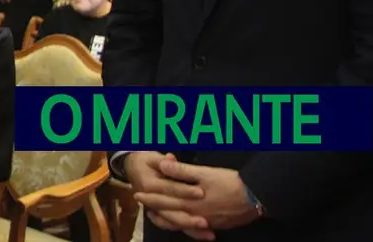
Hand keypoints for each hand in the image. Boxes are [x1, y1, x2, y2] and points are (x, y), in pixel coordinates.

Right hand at [125, 152, 211, 238]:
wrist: (132, 168)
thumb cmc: (145, 162)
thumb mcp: (153, 157)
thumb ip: (163, 159)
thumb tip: (171, 157)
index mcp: (149, 185)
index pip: (169, 189)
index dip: (185, 191)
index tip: (201, 193)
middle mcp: (150, 201)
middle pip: (170, 212)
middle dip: (188, 217)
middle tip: (206, 221)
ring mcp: (154, 209)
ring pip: (172, 222)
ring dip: (189, 228)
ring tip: (207, 231)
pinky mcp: (160, 214)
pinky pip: (173, 226)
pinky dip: (187, 231)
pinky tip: (202, 234)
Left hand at [136, 159, 262, 233]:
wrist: (257, 198)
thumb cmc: (230, 183)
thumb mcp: (205, 173)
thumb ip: (181, 171)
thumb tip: (162, 164)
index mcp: (189, 202)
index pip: (164, 201)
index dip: (150, 197)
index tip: (137, 194)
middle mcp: (195, 215)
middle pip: (170, 214)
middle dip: (155, 208)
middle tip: (143, 205)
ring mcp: (206, 222)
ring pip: (181, 224)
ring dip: (168, 219)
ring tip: (158, 215)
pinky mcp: (216, 225)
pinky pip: (195, 229)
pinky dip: (185, 226)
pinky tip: (183, 223)